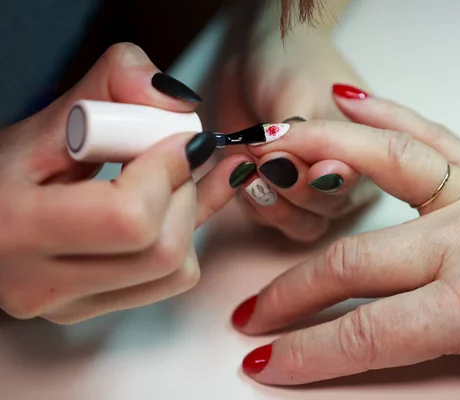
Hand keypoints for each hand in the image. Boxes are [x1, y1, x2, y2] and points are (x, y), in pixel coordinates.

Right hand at [0, 43, 253, 323]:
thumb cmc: (3, 171)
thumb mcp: (46, 120)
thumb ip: (111, 87)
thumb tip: (180, 101)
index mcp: (17, 228)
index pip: (130, 218)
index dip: (168, 170)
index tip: (181, 137)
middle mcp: (41, 285)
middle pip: (162, 250)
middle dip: (184, 190)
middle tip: (173, 154)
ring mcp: (69, 307)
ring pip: (176, 270)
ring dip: (190, 214)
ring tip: (171, 177)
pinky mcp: (93, 310)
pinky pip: (171, 280)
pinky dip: (189, 235)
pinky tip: (185, 200)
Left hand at [215, 31, 379, 242]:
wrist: (256, 60)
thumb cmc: (291, 65)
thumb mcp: (296, 90)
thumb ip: (297, 134)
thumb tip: (286, 165)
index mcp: (367, 150)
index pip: (360, 177)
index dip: (336, 176)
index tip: (315, 166)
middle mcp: (345, 178)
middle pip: (331, 206)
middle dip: (300, 188)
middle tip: (273, 162)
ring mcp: (310, 192)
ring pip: (304, 223)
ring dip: (278, 205)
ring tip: (254, 176)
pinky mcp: (278, 198)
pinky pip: (272, 221)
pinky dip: (258, 206)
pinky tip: (245, 181)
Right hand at [232, 85, 459, 398]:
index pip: (369, 333)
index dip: (309, 353)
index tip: (269, 361)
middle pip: (354, 263)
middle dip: (293, 293)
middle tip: (252, 313)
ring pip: (378, 171)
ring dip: (316, 164)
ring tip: (267, 160)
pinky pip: (428, 139)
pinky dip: (385, 117)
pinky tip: (350, 103)